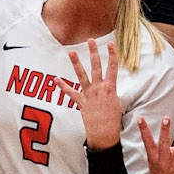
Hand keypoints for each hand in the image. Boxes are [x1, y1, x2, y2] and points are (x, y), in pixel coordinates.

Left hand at [55, 37, 122, 151]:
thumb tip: (109, 88)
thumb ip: (111, 92)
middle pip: (96, 66)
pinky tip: (55, 79)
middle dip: (93, 52)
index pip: (113, 67)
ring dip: (76, 63)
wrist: (104, 133)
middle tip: (90, 40)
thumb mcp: (117, 103)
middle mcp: (99, 88)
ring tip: (71, 52)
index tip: (110, 43)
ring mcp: (89, 94)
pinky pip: (70, 93)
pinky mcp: (81, 102)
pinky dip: (62, 86)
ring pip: (82, 75)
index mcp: (110, 88)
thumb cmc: (113, 120)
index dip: (112, 54)